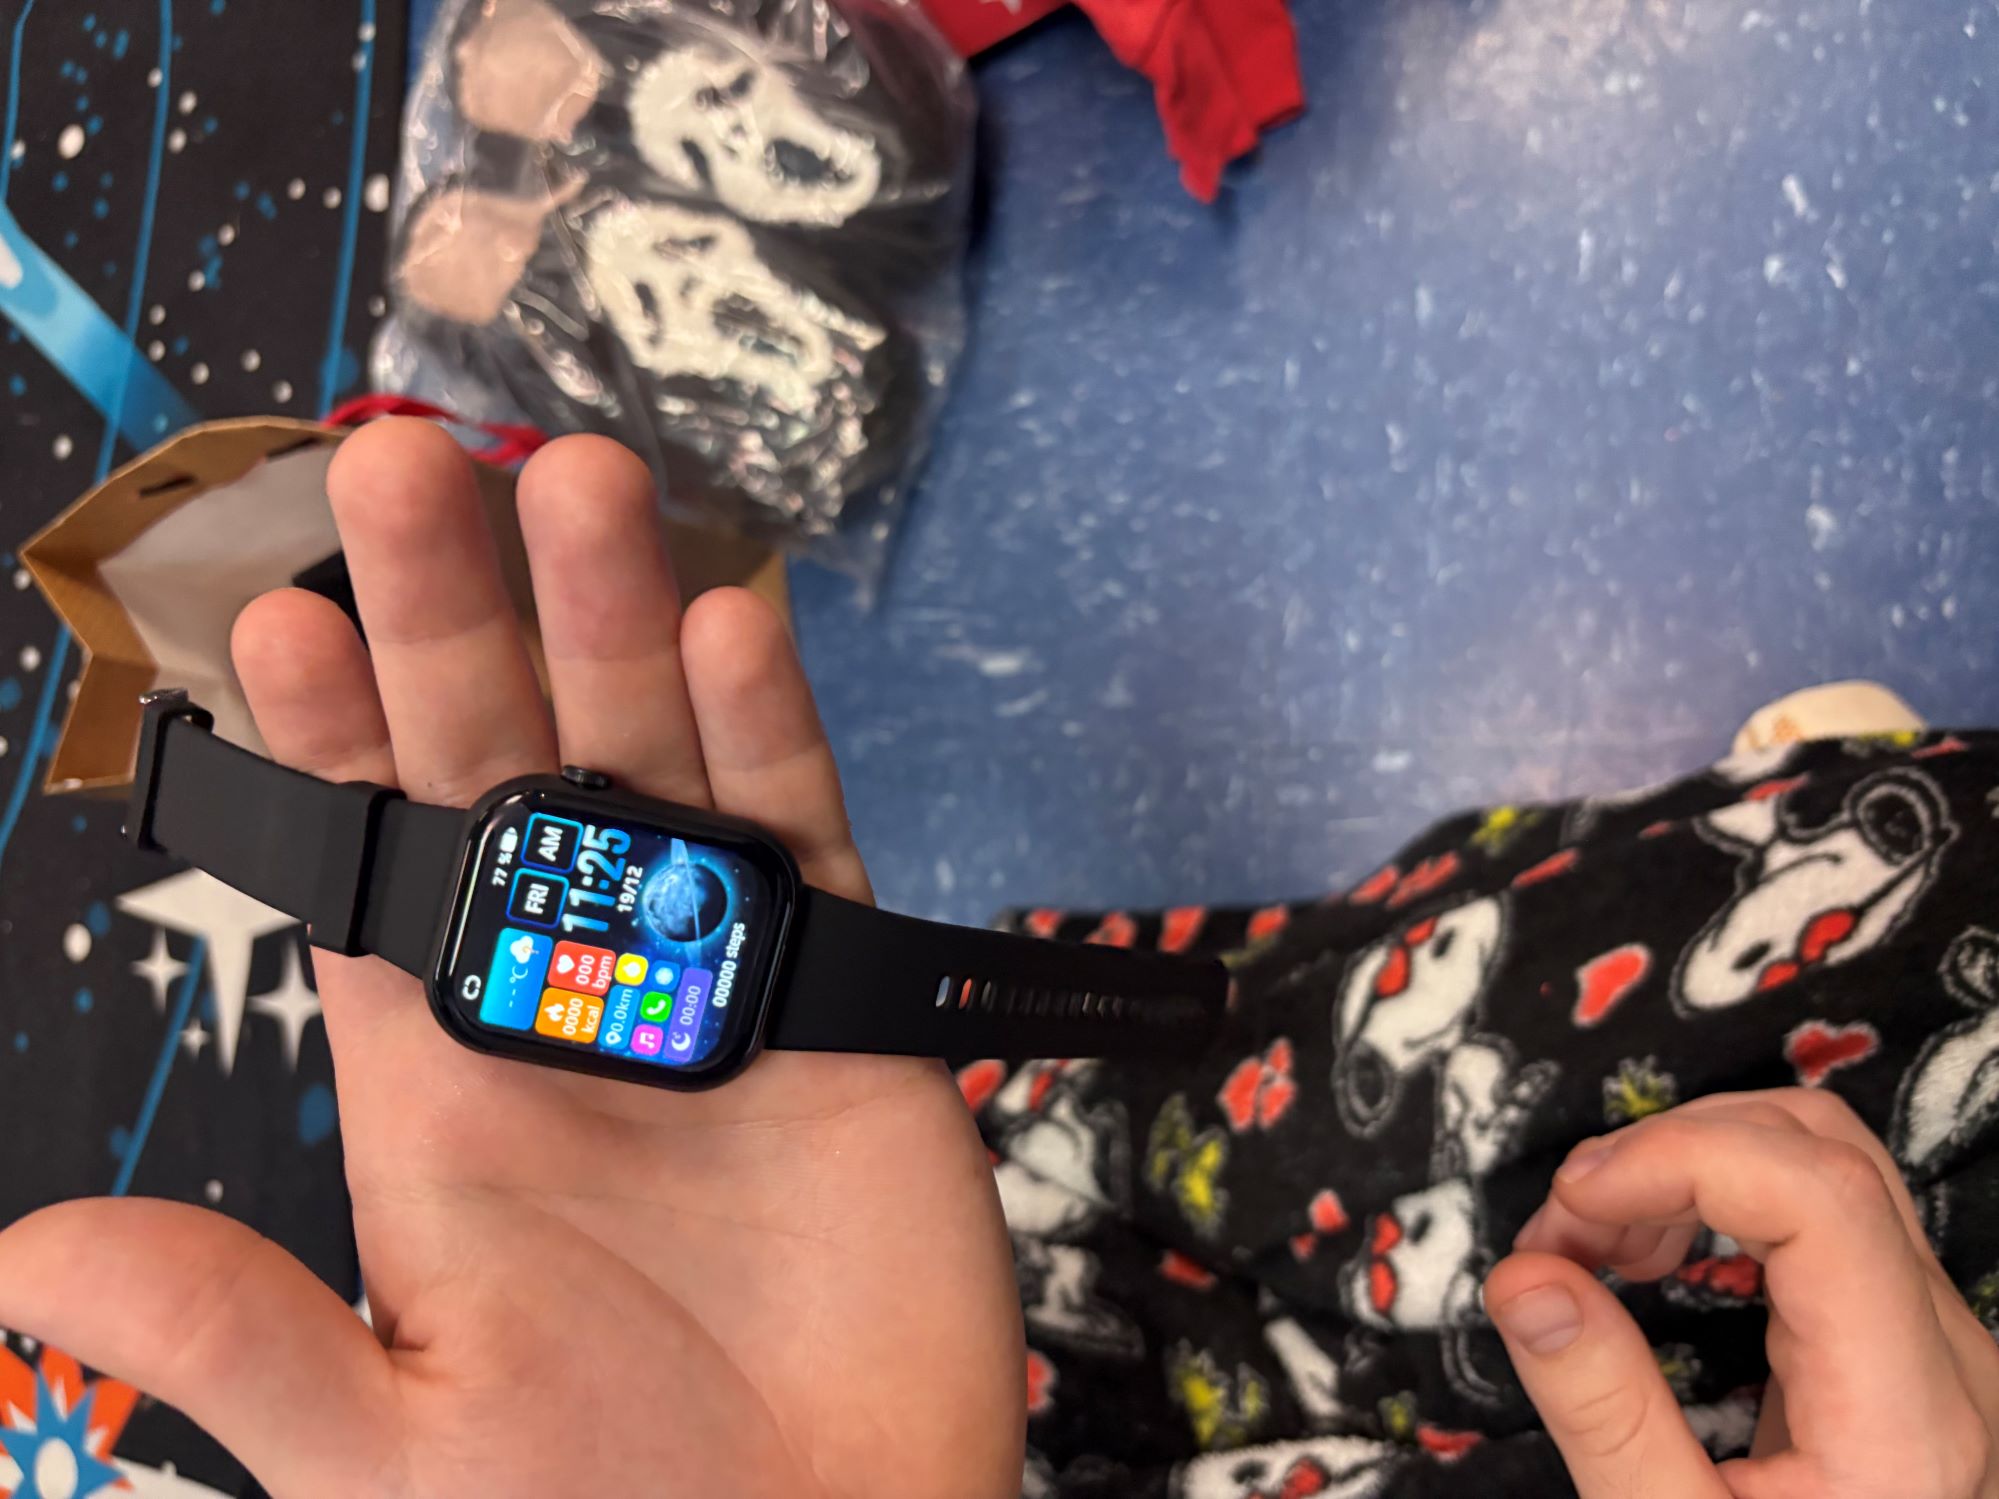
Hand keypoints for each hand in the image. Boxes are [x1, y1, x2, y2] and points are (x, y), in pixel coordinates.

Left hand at [0, 422, 1023, 1496]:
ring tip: (576, 490)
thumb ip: (231, 1331)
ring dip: (613, 628)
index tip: (282, 614)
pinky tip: (726, 629)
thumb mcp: (391, 1451)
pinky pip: (802, 844)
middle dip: (458, 624)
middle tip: (410, 470)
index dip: (325, 744)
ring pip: (657, 769)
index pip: (367, 869)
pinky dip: (768, 735)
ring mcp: (714, 982)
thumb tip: (25, 1244)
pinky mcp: (843, 999)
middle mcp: (572, 997)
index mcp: (443, 1079)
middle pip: (505, 772)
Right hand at [1489, 1088, 1997, 1497]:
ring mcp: (1943, 1343)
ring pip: (1827, 1161)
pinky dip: (1720, 1198)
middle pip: (1821, 1150)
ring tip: (1596, 1242)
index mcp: (1907, 1414)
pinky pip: (1826, 1213)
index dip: (1678, 1157)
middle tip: (1564, 1232)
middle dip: (1668, 1152)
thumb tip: (1525, 1279)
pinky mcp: (1914, 1344)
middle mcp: (1950, 1357)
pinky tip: (1650, 1256)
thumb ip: (1603, 1412)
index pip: (1818, 1193)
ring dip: (1691, 1163)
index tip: (1571, 1206)